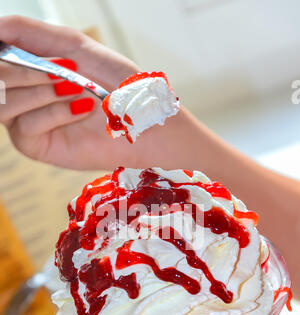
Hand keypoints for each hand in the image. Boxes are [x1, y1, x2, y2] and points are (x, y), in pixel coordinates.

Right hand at [0, 15, 142, 169]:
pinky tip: (81, 110)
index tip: (20, 49)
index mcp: (25, 70)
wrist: (137, 116)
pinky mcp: (35, 146)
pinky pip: (26, 126)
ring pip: (4, 103)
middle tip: (66, 71)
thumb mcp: (72, 45)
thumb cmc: (112, 81)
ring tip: (75, 89)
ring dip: (42, 91)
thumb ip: (28, 33)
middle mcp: (19, 96)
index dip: (4, 51)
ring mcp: (25, 122)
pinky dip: (55, 112)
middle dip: (30, 72)